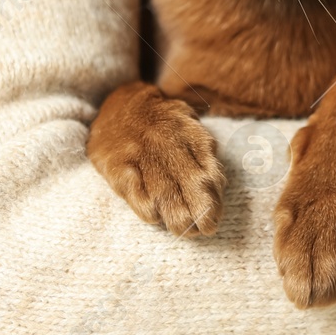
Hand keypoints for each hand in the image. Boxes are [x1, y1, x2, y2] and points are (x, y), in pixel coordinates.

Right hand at [88, 81, 225, 237]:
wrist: (120, 104)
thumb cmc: (163, 124)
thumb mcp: (189, 126)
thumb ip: (204, 154)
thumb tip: (217, 186)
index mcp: (190, 133)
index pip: (207, 169)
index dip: (213, 198)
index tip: (216, 218)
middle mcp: (167, 142)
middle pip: (188, 181)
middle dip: (199, 211)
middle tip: (205, 230)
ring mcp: (141, 153)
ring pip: (162, 189)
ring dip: (176, 215)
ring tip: (185, 230)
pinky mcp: (117, 164)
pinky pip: (132, 187)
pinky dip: (144, 205)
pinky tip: (154, 217)